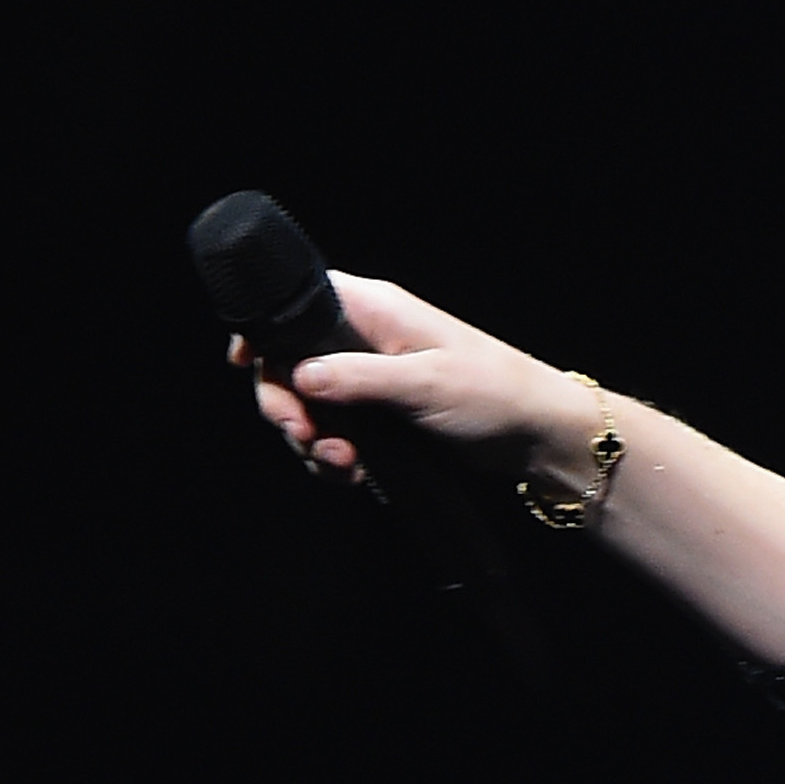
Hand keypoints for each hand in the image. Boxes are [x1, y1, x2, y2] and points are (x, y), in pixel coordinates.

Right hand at [228, 274, 599, 491]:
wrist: (542, 438)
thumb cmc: (494, 393)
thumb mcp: (424, 381)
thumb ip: (356, 377)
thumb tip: (297, 375)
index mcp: (371, 310)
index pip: (293, 305)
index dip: (261, 333)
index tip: (242, 365)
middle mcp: (363, 341)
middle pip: (289, 366)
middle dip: (287, 407)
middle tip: (306, 438)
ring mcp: (371, 383)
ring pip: (311, 410)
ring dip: (315, 443)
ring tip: (345, 467)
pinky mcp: (383, 421)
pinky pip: (338, 437)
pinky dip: (338, 460)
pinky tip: (358, 477)